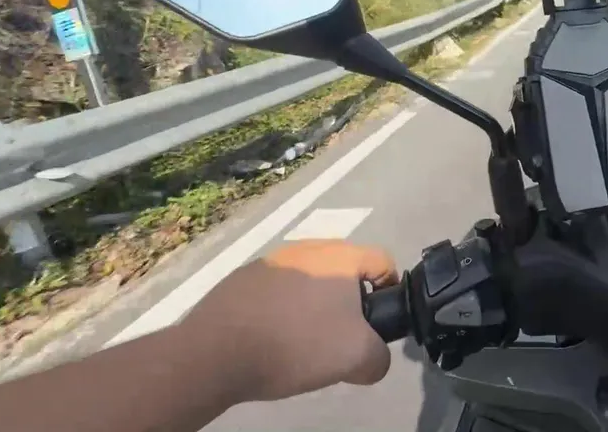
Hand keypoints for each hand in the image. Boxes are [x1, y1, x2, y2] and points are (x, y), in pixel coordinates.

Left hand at [180, 240, 399, 402]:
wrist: (216, 352)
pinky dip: (281, 313)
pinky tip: (272, 340)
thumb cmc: (296, 344)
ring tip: (303, 344)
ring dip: (313, 307)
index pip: (383, 261)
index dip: (391, 292)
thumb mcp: (356, 358)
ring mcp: (269, 262)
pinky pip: (276, 293)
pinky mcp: (240, 280)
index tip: (379, 324)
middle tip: (342, 340)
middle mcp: (306, 249)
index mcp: (340, 256)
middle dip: (349, 304)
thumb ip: (379, 357)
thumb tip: (371, 359)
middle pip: (344, 273)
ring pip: (308, 282)